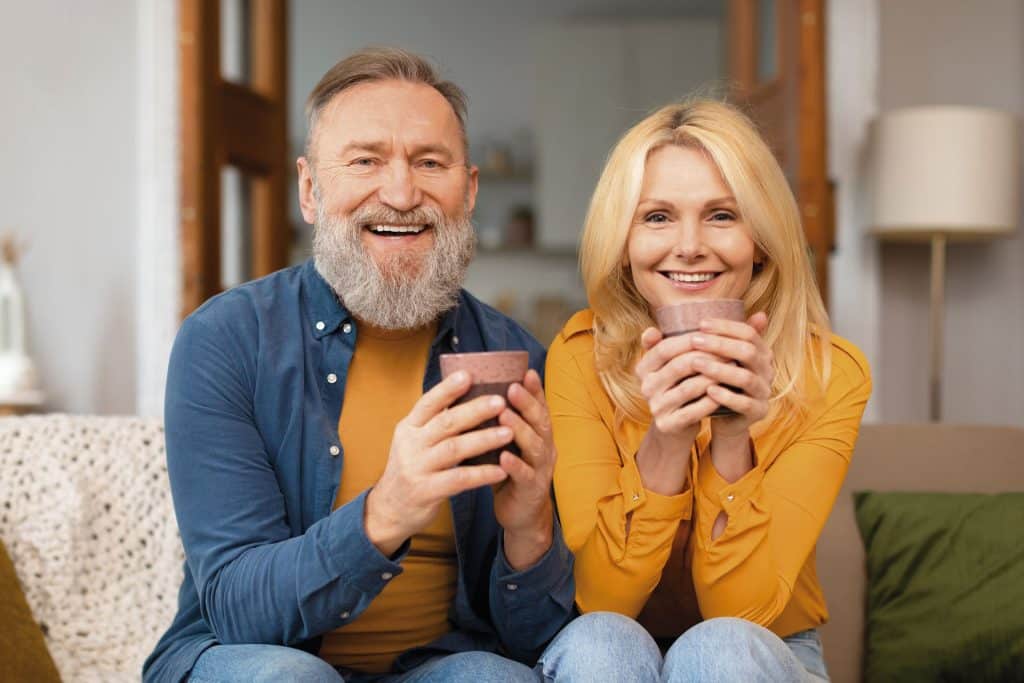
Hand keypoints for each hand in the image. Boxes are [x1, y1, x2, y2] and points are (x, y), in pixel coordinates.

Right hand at [365, 371, 514, 556]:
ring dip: (483, 439)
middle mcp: (410, 445)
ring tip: (508, 433)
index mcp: (408, 427)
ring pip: (454, 449)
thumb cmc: (412, 469)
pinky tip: (500, 471)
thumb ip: (434, 423)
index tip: (469, 374)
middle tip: (500, 401)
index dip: (447, 388)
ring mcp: (417, 469)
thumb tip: (466, 394)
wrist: (389, 510)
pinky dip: (481, 474)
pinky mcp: (426, 492)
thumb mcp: (414, 442)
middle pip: (445, 423)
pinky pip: (458, 480)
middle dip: (474, 410)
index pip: (427, 403)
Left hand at [493, 369, 555, 569]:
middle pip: (540, 421)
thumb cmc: (510, 472)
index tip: (525, 371)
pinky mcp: (532, 490)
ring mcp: (541, 469)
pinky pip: (525, 475)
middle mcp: (545, 447)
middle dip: (527, 403)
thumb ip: (500, 423)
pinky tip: (504, 457)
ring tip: (504, 415)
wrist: (522, 514)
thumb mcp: (507, 443)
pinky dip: (515, 465)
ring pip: (535, 446)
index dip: (534, 389)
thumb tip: (477, 393)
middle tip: (512, 387)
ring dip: (520, 429)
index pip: (539, 407)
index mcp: (539, 434)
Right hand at [634, 327, 722, 445]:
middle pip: (679, 366)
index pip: (664, 348)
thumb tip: (662, 323)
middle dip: (708, 356)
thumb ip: (672, 342)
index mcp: (643, 368)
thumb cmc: (680, 384)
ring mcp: (655, 407)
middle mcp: (645, 387)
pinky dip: (712, 400)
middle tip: (730, 350)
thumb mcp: (672, 363)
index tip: (713, 334)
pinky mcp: (667, 425)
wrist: (677, 424)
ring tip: (734, 368)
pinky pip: (694, 410)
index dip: (689, 340)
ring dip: (714, 376)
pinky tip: (728, 391)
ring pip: (689, 387)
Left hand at [689, 312, 773, 439]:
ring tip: (696, 363)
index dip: (725, 327)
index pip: (748, 333)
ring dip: (719, 369)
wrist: (724, 417)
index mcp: (761, 352)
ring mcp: (764, 391)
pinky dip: (726, 396)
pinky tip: (708, 391)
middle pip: (748, 352)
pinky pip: (744, 404)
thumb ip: (715, 338)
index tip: (700, 324)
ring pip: (746, 377)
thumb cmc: (719, 381)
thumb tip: (702, 313)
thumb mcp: (717, 359)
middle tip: (694, 340)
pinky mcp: (759, 412)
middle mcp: (767, 370)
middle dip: (720, 345)